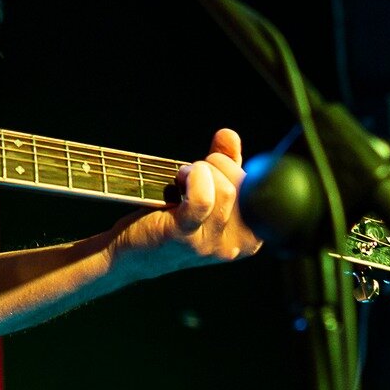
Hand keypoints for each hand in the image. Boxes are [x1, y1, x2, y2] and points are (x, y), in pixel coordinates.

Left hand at [108, 128, 261, 275]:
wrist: (132, 254)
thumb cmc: (170, 221)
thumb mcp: (205, 194)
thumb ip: (223, 165)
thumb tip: (229, 135)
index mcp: (248, 238)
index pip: (256, 188)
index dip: (232, 169)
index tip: (210, 171)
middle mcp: (234, 246)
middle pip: (241, 186)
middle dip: (214, 166)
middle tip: (188, 174)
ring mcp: (210, 245)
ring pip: (224, 190)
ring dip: (199, 171)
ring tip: (180, 179)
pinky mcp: (184, 237)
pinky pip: (202, 200)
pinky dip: (194, 179)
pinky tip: (179, 180)